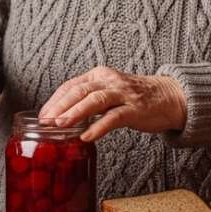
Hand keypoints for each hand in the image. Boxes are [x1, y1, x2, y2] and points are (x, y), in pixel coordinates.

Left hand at [38, 66, 186, 141]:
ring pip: (94, 100)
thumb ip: (88, 100)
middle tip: (46, 122)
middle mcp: (109, 81)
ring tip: (61, 125)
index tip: (42, 115)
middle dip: (60, 107)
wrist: (168, 97)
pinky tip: (86, 136)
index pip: (71, 85)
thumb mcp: (108, 93)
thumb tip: (61, 116)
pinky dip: (98, 127)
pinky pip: (114, 117)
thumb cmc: (134, 98)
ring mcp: (123, 94)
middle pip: (79, 91)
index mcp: (99, 75)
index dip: (55, 100)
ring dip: (75, 113)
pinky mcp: (135, 109)